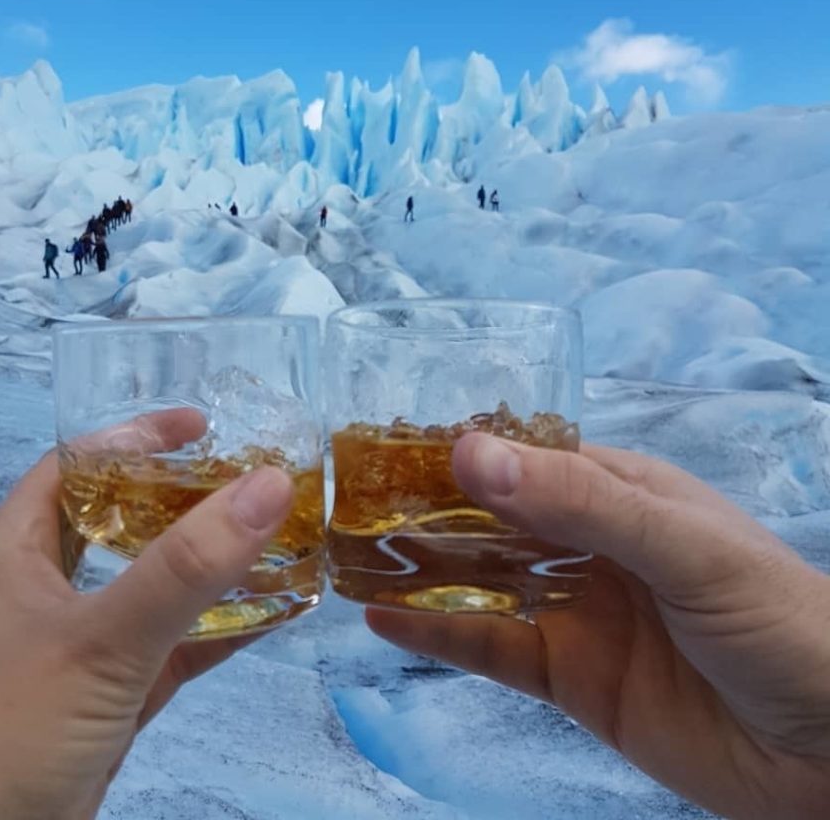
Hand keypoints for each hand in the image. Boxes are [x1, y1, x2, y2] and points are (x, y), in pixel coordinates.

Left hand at [0, 409, 293, 819]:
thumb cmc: (6, 729)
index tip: (208, 425)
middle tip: (252, 480)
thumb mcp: (100, 639)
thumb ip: (186, 567)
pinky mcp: (100, 701)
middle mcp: (40, 589)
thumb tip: (270, 484)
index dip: (137, 435)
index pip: (78, 465)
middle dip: (185, 499)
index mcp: (14, 549)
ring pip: (148, 588)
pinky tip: (272, 615)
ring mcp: (71, 648)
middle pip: (120, 521)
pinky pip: (166, 650)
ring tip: (274, 538)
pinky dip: (214, 632)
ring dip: (207, 568)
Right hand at [367, 434, 829, 819]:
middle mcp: (588, 542)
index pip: (524, 456)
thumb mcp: (682, 546)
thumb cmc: (776, 620)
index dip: (459, 450)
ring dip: (419, 568)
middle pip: (492, 517)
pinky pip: (490, 648)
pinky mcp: (568, 676)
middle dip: (426, 508)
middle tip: (345, 502)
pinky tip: (383, 619)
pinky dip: (437, 633)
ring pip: (481, 580)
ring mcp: (574, 609)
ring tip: (349, 554)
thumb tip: (469, 453)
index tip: (382, 445)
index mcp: (619, 490)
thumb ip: (579, 502)